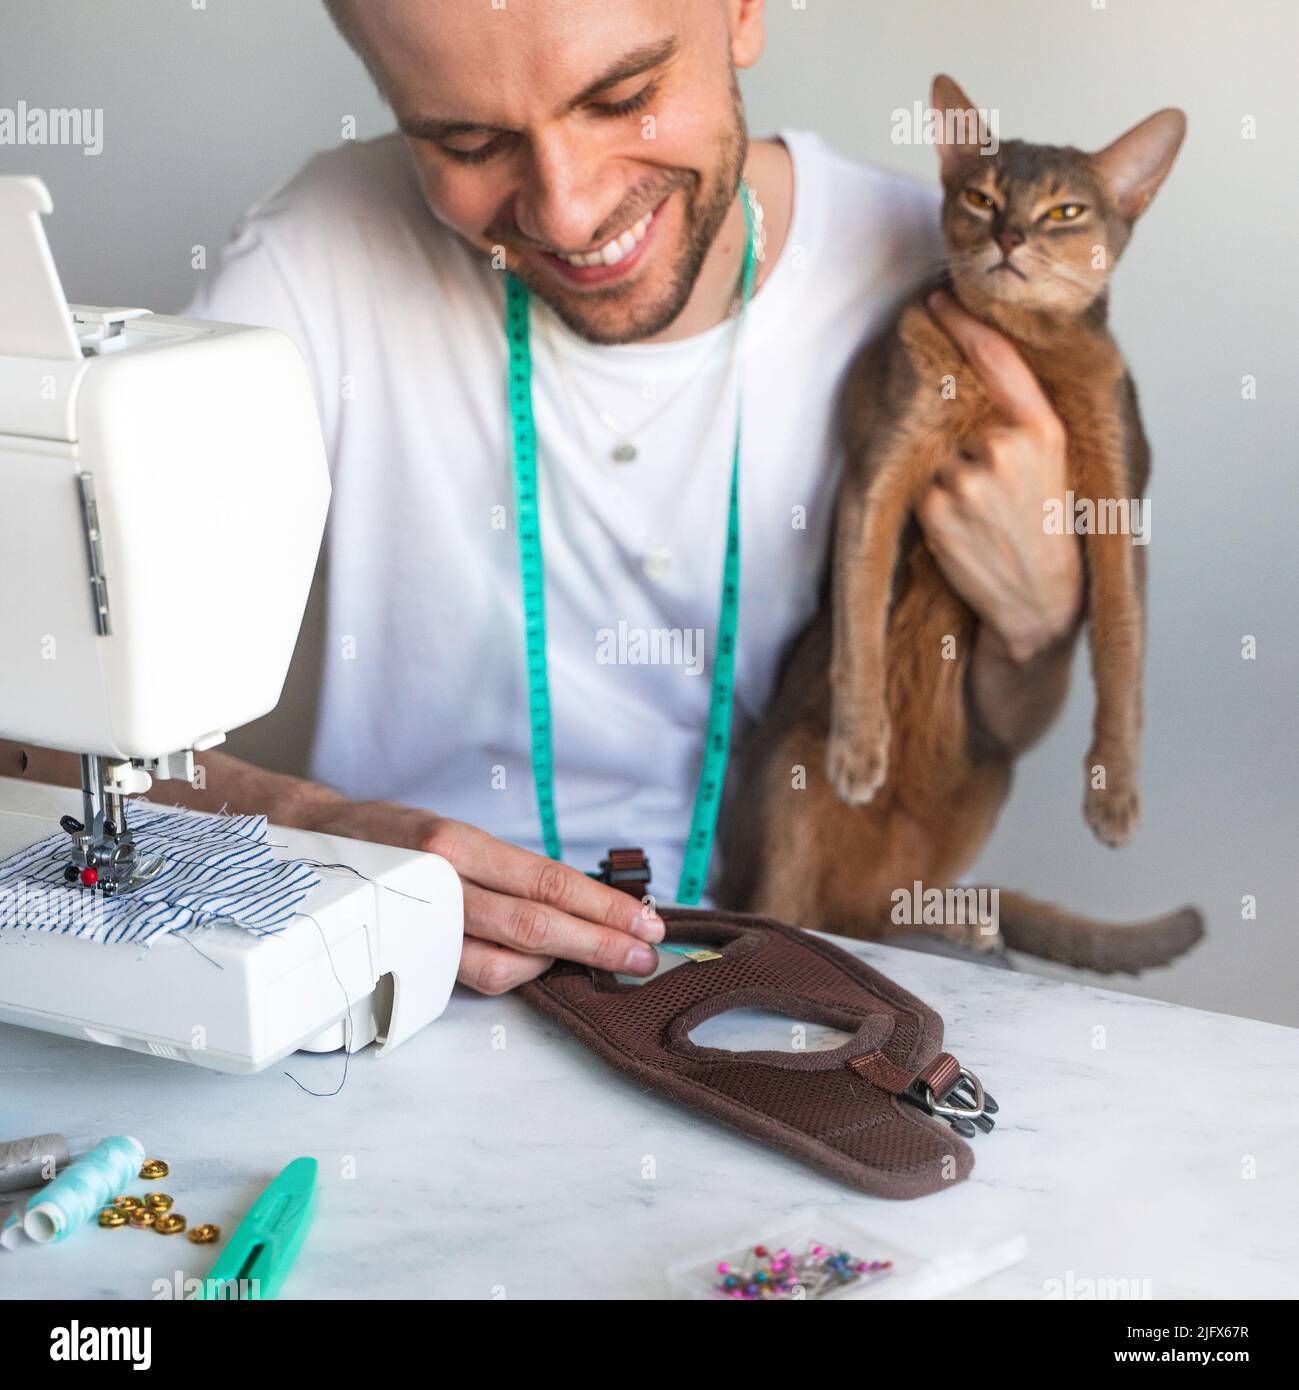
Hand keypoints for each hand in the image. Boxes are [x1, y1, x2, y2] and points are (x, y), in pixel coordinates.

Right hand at [300, 797, 664, 994]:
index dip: (603, 907)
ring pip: (506, 964)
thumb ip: (507, 870)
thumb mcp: (452, 836)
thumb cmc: (394, 840)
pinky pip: (474, 978)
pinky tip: (541, 964)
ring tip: (598, 959)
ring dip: (560, 966)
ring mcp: (421, 926)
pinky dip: (516, 974)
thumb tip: (582, 902)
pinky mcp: (409, 957)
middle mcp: (440, 883)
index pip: (546, 881)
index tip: (645, 920)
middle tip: (645, 956)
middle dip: (600, 944)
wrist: (309, 847)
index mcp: (457, 844)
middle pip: (536, 926)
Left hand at [918, 291, 1082, 662]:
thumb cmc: (1047, 529)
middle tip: (992, 489)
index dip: (962, 324)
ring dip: (948, 478)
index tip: (938, 301)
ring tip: (981, 515)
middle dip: (961, 443)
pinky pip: (922, 488)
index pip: (996, 359)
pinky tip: (962, 529)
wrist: (1041, 599)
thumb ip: (1023, 419)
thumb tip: (976, 373)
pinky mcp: (937, 509)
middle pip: (956, 417)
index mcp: (1043, 430)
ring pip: (937, 456)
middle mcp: (1005, 448)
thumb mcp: (1054, 464)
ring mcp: (967, 479)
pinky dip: (934, 505)